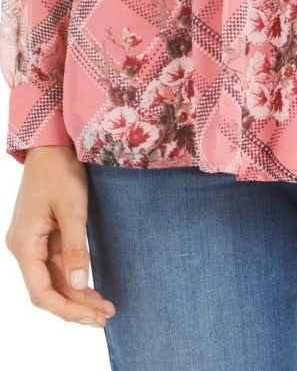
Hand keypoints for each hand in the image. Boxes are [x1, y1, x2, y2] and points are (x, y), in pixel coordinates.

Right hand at [5, 146, 115, 326]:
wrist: (52, 146)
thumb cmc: (60, 172)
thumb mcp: (72, 209)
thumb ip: (75, 248)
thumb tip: (78, 283)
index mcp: (25, 245)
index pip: (42, 292)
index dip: (67, 308)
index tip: (92, 316)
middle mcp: (25, 248)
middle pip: (48, 289)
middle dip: (76, 306)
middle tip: (106, 316)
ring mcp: (34, 242)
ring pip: (54, 279)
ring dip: (78, 294)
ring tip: (104, 307)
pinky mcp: (45, 235)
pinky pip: (58, 264)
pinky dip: (75, 277)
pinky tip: (92, 287)